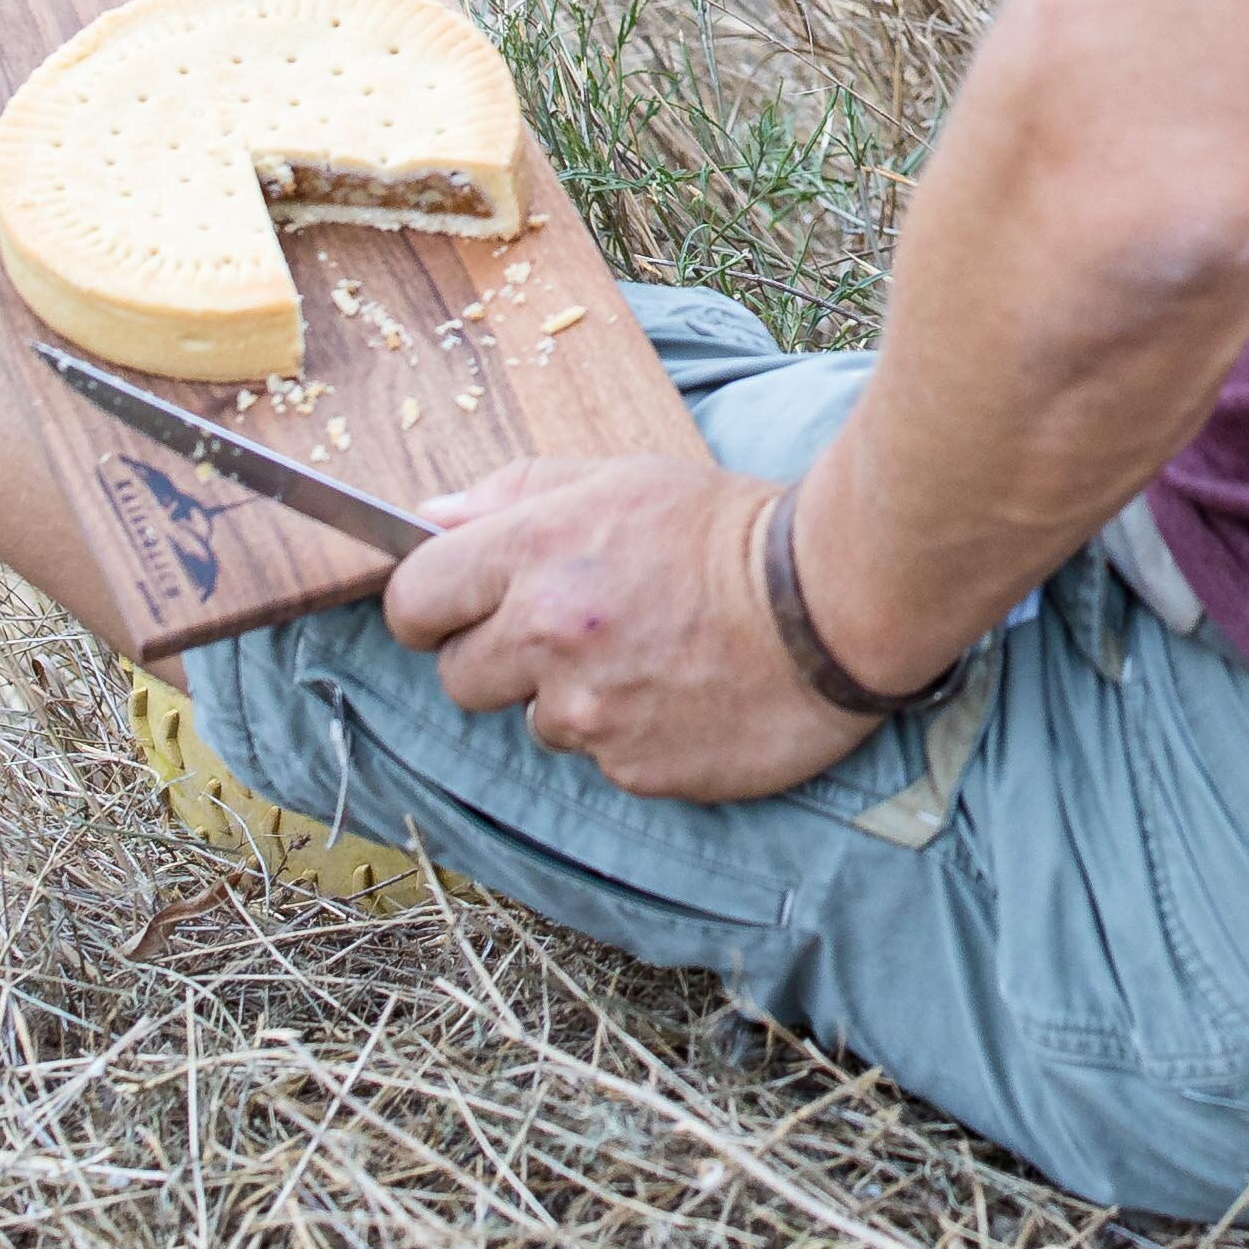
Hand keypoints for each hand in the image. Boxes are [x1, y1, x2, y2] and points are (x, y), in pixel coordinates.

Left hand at [383, 456, 869, 800]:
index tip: (457, 607)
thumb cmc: (732, 528)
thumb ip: (518, 495)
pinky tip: (682, 693)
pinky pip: (601, 758)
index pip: (413, 600)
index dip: (431, 605)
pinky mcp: (634, 770)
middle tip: (570, 629)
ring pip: (536, 721)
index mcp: (535, 554)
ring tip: (650, 655)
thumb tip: (429, 521)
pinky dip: (630, 733)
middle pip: (459, 676)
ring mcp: (591, 714)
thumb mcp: (623, 478)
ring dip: (573, 696)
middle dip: (498, 657)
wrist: (836, 602)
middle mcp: (549, 639)